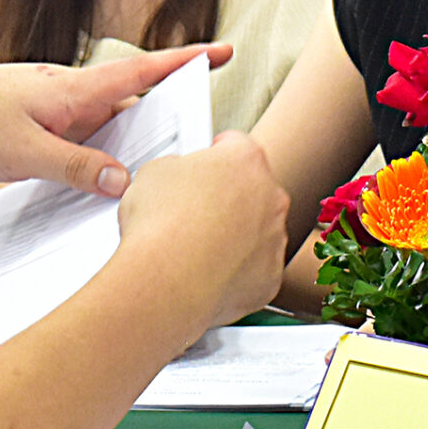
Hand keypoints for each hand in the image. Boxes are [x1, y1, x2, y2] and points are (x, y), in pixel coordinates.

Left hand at [0, 45, 231, 198]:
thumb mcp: (25, 154)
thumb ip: (76, 168)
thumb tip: (125, 182)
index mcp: (73, 90)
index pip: (141, 72)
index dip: (185, 61)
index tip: (224, 51)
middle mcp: (72, 92)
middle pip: (135, 98)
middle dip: (170, 110)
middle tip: (201, 131)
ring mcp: (60, 105)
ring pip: (112, 119)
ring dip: (133, 137)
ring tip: (158, 166)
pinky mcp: (47, 120)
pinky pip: (90, 132)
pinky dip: (106, 149)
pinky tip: (107, 176)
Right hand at [112, 131, 289, 333]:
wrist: (166, 283)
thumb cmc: (159, 227)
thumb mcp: (153, 173)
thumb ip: (177, 167)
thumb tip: (176, 179)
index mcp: (245, 160)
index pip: (236, 145)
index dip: (215, 154)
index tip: (204, 164)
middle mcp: (270, 197)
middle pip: (253, 189)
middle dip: (228, 197)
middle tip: (194, 209)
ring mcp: (274, 239)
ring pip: (258, 231)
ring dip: (235, 234)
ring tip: (196, 245)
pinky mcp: (270, 277)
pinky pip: (256, 268)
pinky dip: (237, 269)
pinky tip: (207, 271)